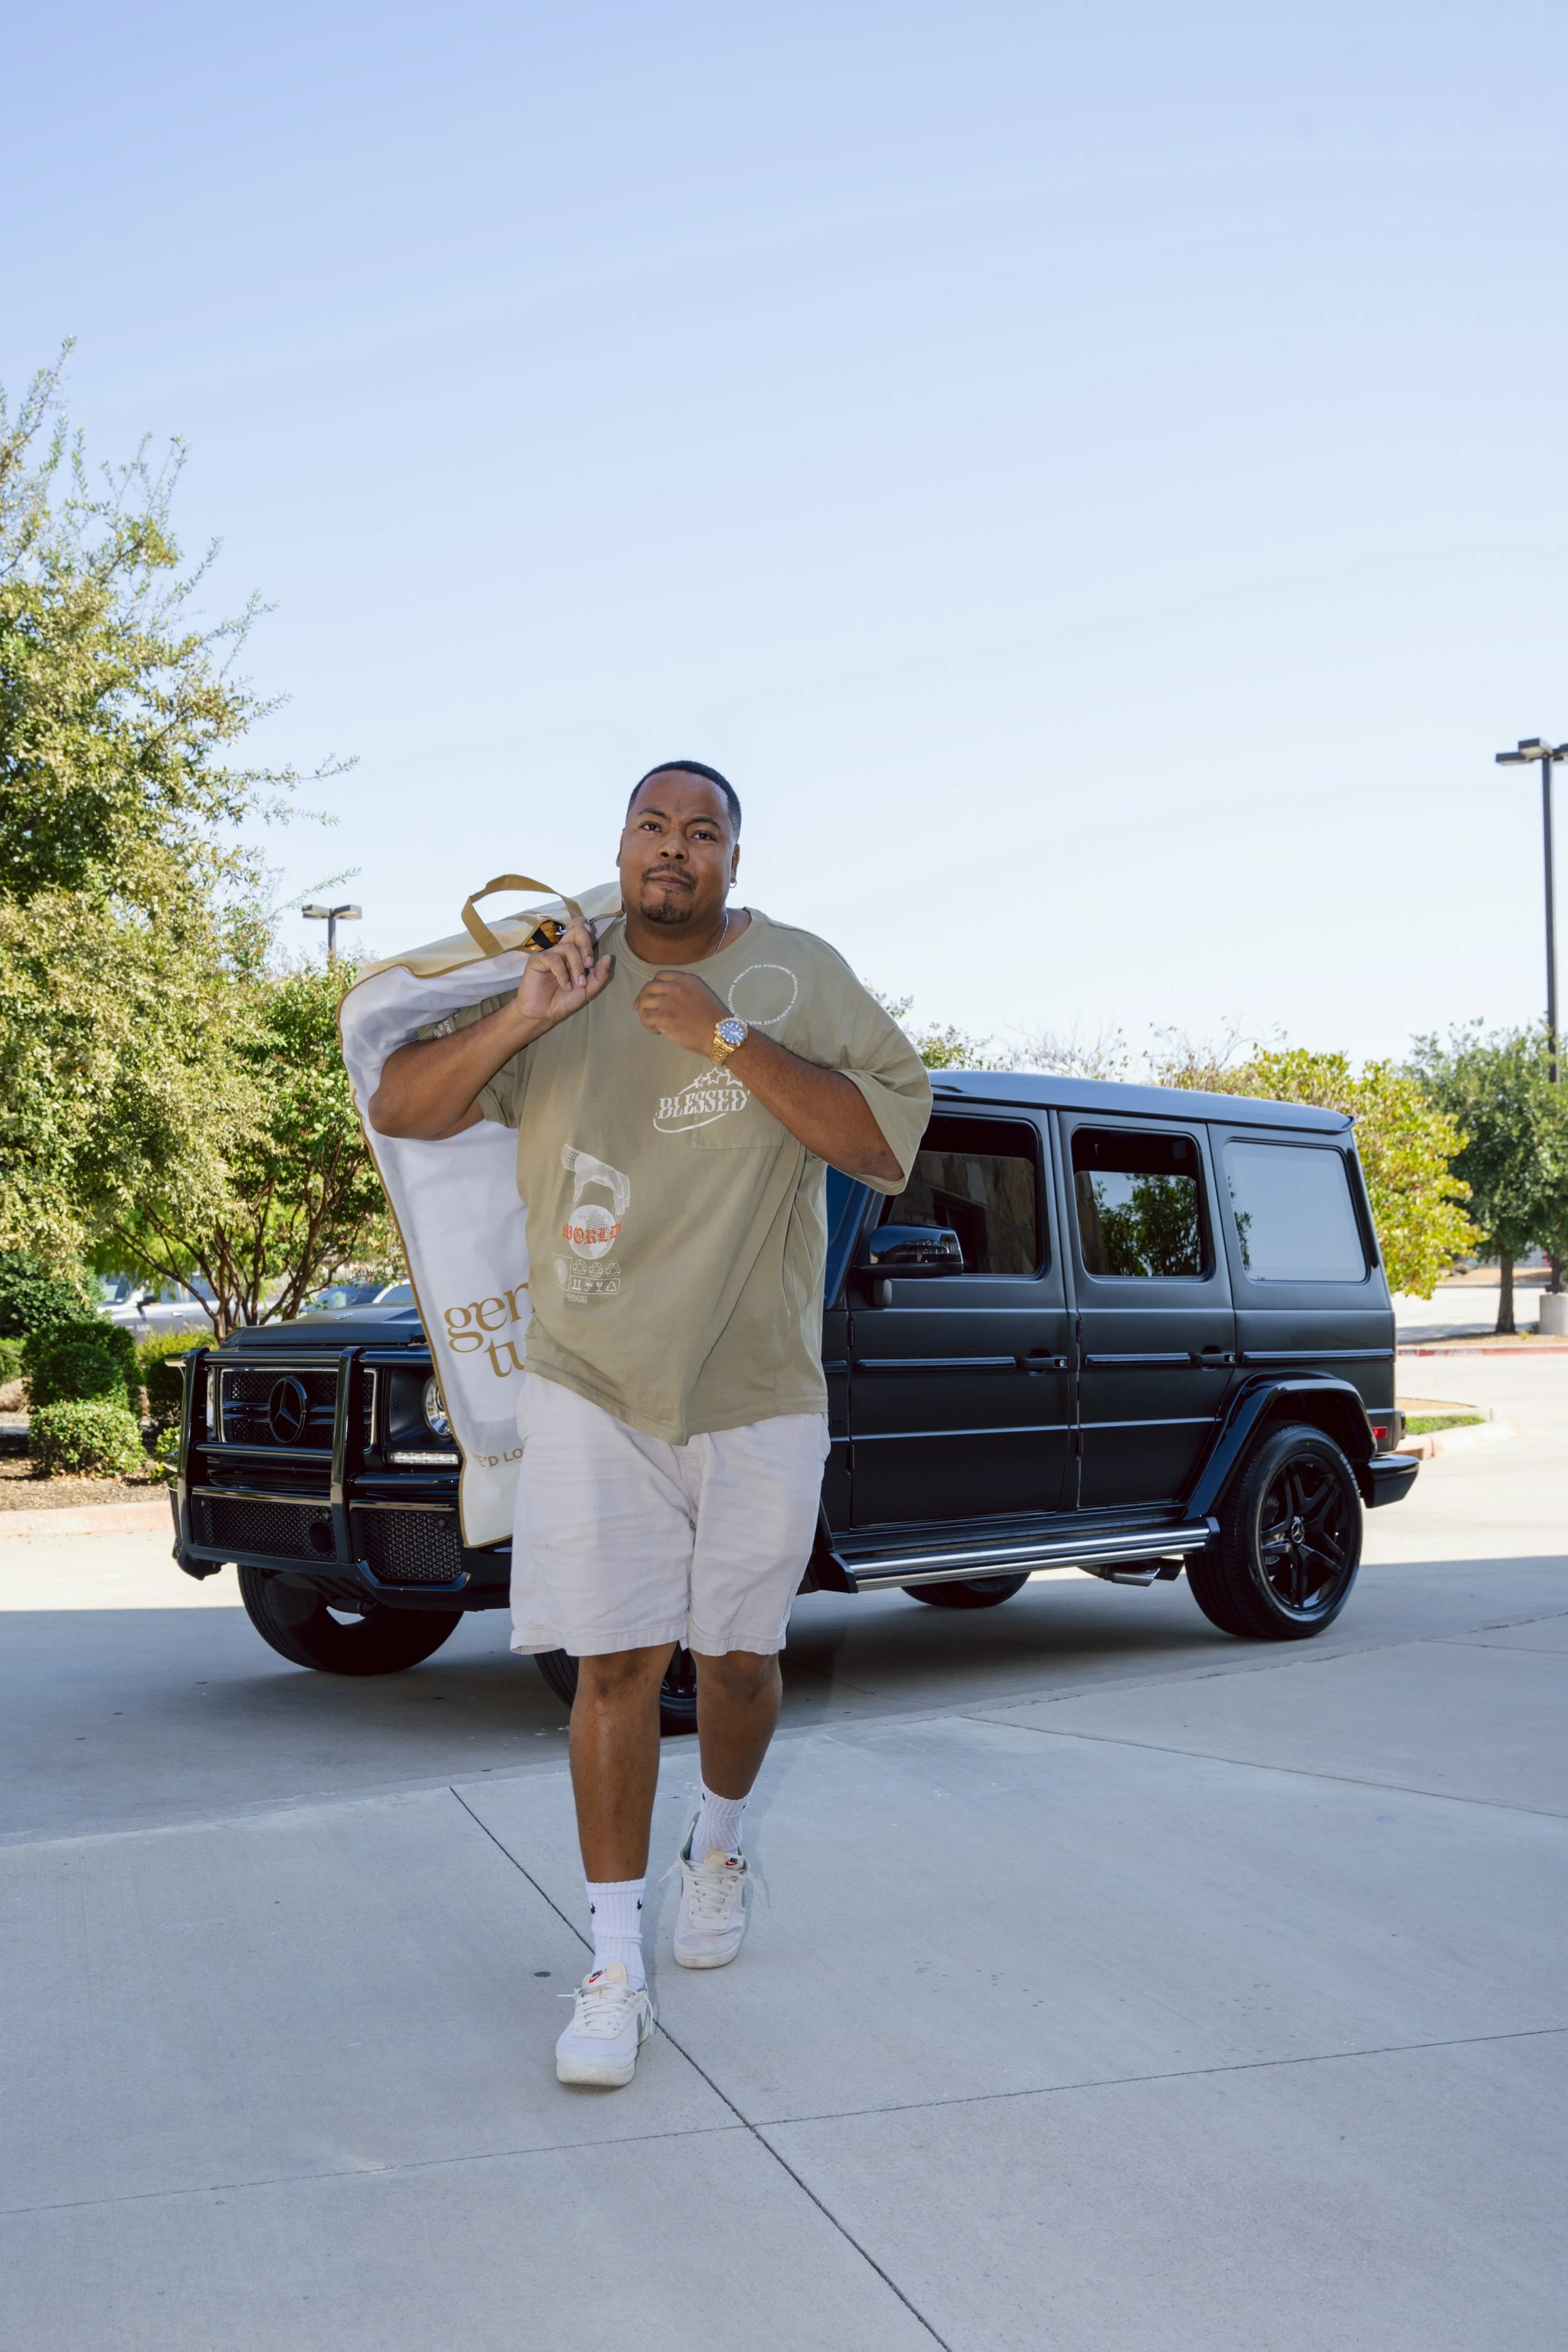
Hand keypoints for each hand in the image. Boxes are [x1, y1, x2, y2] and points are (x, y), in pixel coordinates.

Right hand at [514, 918, 612, 1034]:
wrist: (544, 1015)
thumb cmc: (564, 1001)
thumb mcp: (587, 990)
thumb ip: (599, 976)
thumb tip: (608, 957)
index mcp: (573, 954)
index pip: (578, 930)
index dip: (584, 927)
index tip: (591, 933)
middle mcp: (561, 951)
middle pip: (575, 932)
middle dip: (586, 946)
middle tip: (589, 965)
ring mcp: (548, 955)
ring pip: (568, 947)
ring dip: (577, 966)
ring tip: (578, 984)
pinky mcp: (536, 960)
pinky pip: (554, 959)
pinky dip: (562, 973)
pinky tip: (565, 985)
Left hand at [634, 970, 728, 1055]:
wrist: (720, 1033)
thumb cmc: (714, 1017)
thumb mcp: (701, 993)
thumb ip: (684, 991)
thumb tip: (668, 999)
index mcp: (685, 980)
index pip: (660, 976)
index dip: (652, 986)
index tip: (650, 995)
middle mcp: (675, 988)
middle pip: (648, 988)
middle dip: (642, 998)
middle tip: (641, 1009)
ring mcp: (668, 1002)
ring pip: (643, 1003)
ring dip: (644, 1013)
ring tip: (652, 1023)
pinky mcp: (664, 1018)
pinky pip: (646, 1018)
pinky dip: (647, 1025)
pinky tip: (657, 1031)